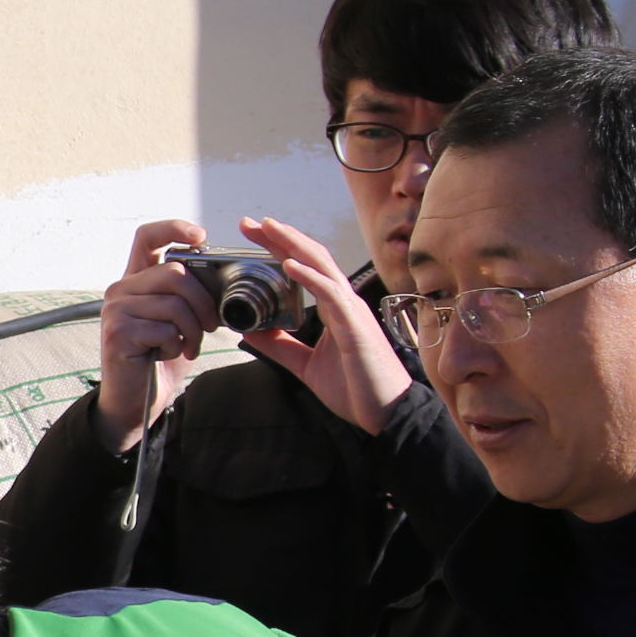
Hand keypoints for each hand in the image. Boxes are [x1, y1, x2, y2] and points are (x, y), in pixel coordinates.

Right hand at [91, 219, 220, 453]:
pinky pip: (165, 330)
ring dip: (193, 330)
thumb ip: (190, 295)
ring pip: (175, 303)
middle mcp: (121, 289)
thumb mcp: (180, 320)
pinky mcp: (117, 333)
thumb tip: (222, 278)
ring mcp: (116, 310)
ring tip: (187, 346)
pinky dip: (176, 347)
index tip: (200, 236)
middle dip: (204, 301)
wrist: (135, 399)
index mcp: (137, 279)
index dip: (174, 228)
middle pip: (174, 272)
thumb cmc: (159, 357)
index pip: (148, 237)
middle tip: (211, 326)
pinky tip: (165, 355)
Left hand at [233, 215, 412, 435]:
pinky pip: (332, 295)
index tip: (254, 234)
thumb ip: (280, 346)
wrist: (386, 414)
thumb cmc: (356, 388)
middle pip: (312, 258)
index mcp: (334, 309)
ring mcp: (352, 312)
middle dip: (281, 237)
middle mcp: (344, 303)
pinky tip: (289, 265)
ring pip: (322, 267)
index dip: (280, 248)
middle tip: (251, 222)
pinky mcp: (356, 327)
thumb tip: (249, 332)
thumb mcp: (305, 365)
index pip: (305, 268)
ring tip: (268, 229)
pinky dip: (311, 277)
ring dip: (293, 245)